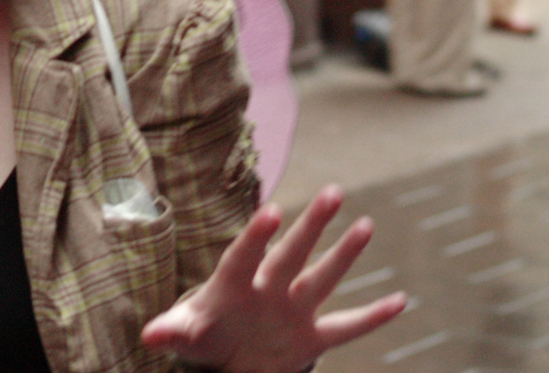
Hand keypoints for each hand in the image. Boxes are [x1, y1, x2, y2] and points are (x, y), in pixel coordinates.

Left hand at [140, 185, 406, 372]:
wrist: (225, 358)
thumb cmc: (202, 337)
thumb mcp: (185, 337)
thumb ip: (172, 333)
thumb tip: (149, 335)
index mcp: (232, 287)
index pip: (244, 257)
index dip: (256, 237)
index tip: (272, 211)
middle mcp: (267, 290)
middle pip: (291, 254)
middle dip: (311, 226)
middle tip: (333, 191)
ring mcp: (292, 310)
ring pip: (323, 278)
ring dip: (345, 255)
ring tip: (366, 224)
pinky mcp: (310, 337)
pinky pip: (346, 327)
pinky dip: (373, 317)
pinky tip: (400, 300)